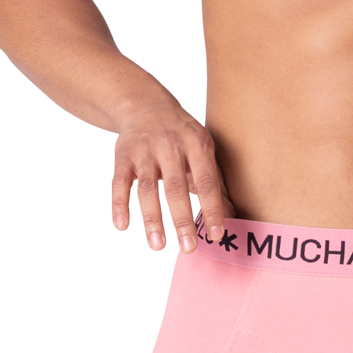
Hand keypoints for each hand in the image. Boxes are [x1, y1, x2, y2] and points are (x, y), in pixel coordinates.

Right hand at [111, 102, 235, 253]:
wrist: (145, 104)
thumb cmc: (181, 134)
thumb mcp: (202, 148)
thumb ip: (214, 181)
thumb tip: (233, 215)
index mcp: (197, 145)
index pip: (207, 182)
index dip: (212, 209)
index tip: (217, 235)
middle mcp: (171, 146)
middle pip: (177, 188)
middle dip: (183, 220)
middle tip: (188, 247)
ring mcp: (145, 150)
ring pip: (147, 188)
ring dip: (152, 218)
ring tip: (157, 244)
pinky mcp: (123, 155)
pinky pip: (119, 182)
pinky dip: (119, 204)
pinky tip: (122, 225)